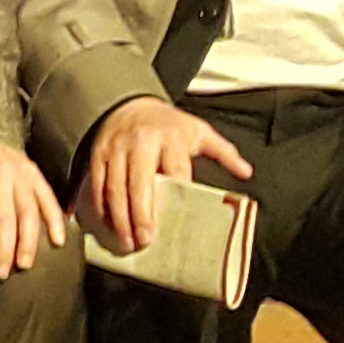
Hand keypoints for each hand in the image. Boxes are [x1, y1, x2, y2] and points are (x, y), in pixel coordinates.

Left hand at [0, 134, 65, 279]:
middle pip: (4, 219)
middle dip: (3, 250)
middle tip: (1, 273)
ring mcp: (19, 172)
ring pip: (28, 213)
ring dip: (28, 242)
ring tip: (24, 264)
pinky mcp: (33, 173)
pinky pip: (48, 198)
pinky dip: (55, 220)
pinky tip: (57, 241)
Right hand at [83, 97, 255, 253]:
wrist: (129, 101)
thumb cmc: (168, 124)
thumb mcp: (199, 131)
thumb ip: (223, 152)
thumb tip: (246, 172)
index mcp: (170, 137)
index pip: (175, 170)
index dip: (176, 196)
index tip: (176, 221)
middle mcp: (141, 141)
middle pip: (140, 183)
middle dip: (141, 215)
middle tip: (144, 241)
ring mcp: (117, 147)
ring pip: (115, 186)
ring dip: (120, 217)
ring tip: (127, 241)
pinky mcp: (99, 152)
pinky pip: (97, 182)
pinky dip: (101, 206)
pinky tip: (108, 223)